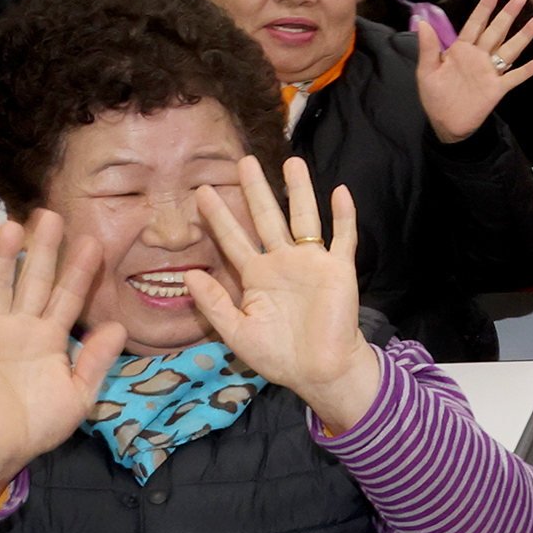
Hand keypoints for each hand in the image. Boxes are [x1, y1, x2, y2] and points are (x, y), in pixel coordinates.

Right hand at [0, 212, 124, 503]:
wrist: (0, 449)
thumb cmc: (38, 424)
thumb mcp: (79, 393)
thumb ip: (96, 360)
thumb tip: (119, 326)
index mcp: (50, 337)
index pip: (68, 296)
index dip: (80, 271)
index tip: (95, 243)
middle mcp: (21, 327)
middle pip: (33, 280)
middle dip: (43, 250)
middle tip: (52, 215)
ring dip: (3, 257)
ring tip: (12, 226)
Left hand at [180, 156, 381, 431]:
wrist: (320, 372)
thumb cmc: (279, 357)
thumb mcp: (237, 333)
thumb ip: (214, 304)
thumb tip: (189, 275)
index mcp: (256, 277)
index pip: (233, 239)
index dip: (218, 217)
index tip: (202, 192)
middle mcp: (282, 263)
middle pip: (266, 218)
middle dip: (255, 190)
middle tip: (243, 160)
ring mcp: (312, 263)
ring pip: (304, 218)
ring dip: (299, 190)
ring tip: (291, 161)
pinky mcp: (338, 270)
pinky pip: (343, 237)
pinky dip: (344, 216)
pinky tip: (340, 191)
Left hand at [413, 0, 532, 142]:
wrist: (445, 123)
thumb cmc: (435, 96)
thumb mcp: (426, 71)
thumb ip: (428, 47)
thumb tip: (422, 22)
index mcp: (461, 50)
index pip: (475, 24)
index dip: (484, 7)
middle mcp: (479, 57)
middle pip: (496, 31)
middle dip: (508, 14)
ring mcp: (490, 72)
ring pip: (510, 49)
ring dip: (523, 36)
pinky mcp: (497, 88)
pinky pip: (515, 77)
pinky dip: (527, 70)